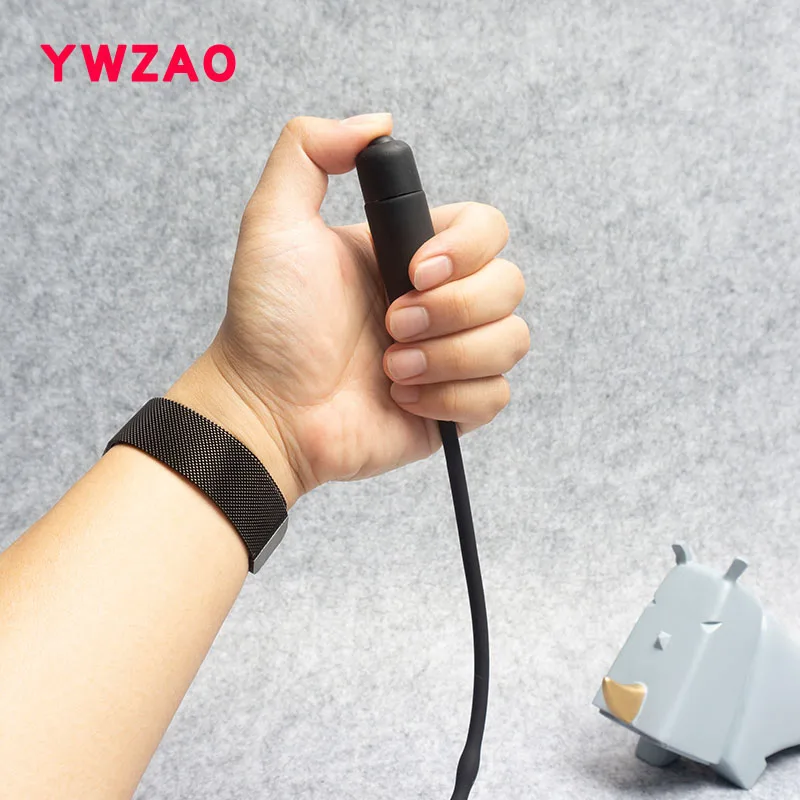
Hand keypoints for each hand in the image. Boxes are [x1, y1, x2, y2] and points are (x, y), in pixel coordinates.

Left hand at [167, 114, 528, 506]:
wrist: (266, 409)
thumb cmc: (267, 322)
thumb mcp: (274, 221)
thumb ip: (310, 150)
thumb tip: (377, 124)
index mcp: (413, 253)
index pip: (488, 227)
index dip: (466, 249)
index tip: (414, 270)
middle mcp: (439, 300)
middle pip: (510, 284)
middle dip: (452, 309)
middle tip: (392, 324)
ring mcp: (450, 354)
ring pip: (512, 340)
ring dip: (449, 356)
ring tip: (390, 369)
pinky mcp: (454, 406)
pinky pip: (496, 395)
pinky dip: (449, 399)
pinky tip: (401, 399)